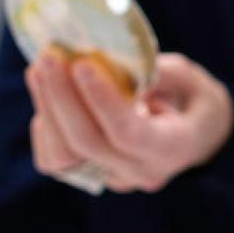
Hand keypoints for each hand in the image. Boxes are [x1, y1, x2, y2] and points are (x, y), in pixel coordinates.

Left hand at [24, 50, 233, 193]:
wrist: (194, 137)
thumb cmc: (193, 101)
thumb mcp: (190, 78)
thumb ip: (154, 71)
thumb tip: (110, 55)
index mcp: (174, 148)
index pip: (130, 134)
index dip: (102, 100)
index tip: (82, 64)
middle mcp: (142, 171)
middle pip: (89, 143)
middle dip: (63, 97)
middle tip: (50, 55)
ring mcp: (114, 177)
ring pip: (65, 156)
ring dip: (47, 109)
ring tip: (39, 68)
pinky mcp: (91, 175)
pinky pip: (55, 160)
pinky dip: (45, 125)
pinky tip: (46, 93)